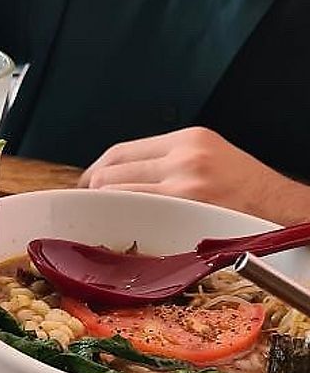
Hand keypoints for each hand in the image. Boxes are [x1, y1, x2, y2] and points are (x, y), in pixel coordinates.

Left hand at [79, 127, 308, 224]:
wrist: (285, 213)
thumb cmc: (246, 194)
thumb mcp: (209, 160)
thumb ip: (167, 164)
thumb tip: (119, 181)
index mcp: (188, 139)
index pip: (119, 152)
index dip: (94, 173)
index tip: (87, 189)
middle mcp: (185, 157)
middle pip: (110, 173)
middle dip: (91, 195)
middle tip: (86, 213)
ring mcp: (185, 184)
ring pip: (116, 195)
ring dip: (101, 212)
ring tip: (100, 225)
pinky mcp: (188, 210)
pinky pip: (136, 216)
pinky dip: (119, 225)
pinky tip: (118, 234)